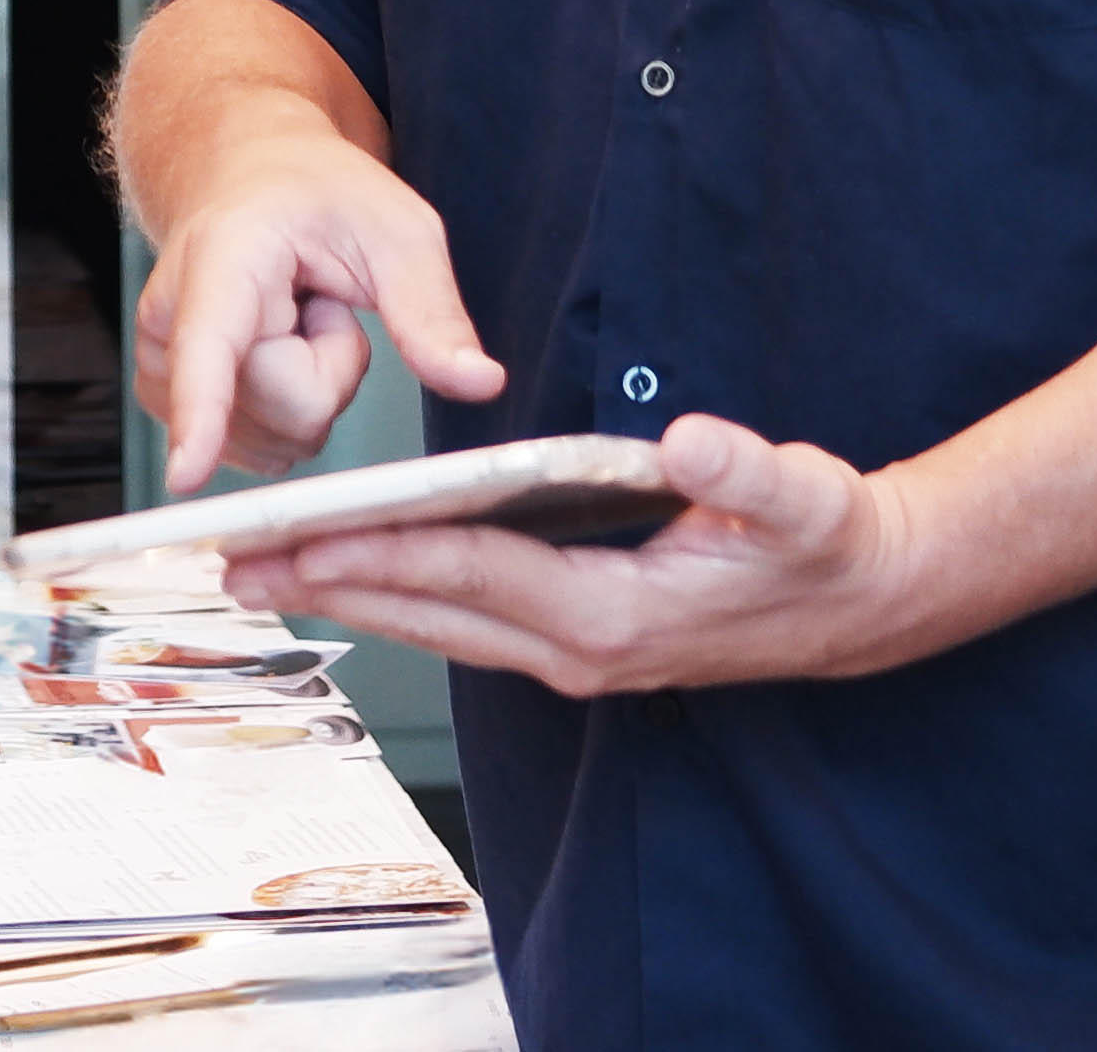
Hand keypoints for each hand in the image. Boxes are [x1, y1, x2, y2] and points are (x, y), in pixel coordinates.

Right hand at [131, 119, 508, 489]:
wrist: (248, 177)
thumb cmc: (317, 195)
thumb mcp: (398, 230)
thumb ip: (432, 311)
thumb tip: (481, 382)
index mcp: (224, 258)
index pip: (211, 349)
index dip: (201, 416)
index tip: (185, 477)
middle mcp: (172, 318)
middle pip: (290, 411)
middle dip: (332, 372)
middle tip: (320, 303)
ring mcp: (158, 367)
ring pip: (275, 439)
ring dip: (308, 391)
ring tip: (295, 319)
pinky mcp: (165, 402)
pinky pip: (258, 448)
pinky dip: (284, 408)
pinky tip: (275, 347)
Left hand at [221, 416, 949, 695]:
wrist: (864, 601)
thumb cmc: (825, 543)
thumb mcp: (804, 496)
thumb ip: (744, 468)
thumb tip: (687, 443)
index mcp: (615, 614)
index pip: (474, 574)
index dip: (385, 554)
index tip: (305, 539)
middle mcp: (579, 649)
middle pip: (430, 611)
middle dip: (330, 584)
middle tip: (232, 561)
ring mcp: (574, 654)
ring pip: (437, 623)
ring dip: (349, 596)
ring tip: (261, 568)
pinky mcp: (575, 640)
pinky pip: (466, 619)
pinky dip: (401, 595)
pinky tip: (355, 573)